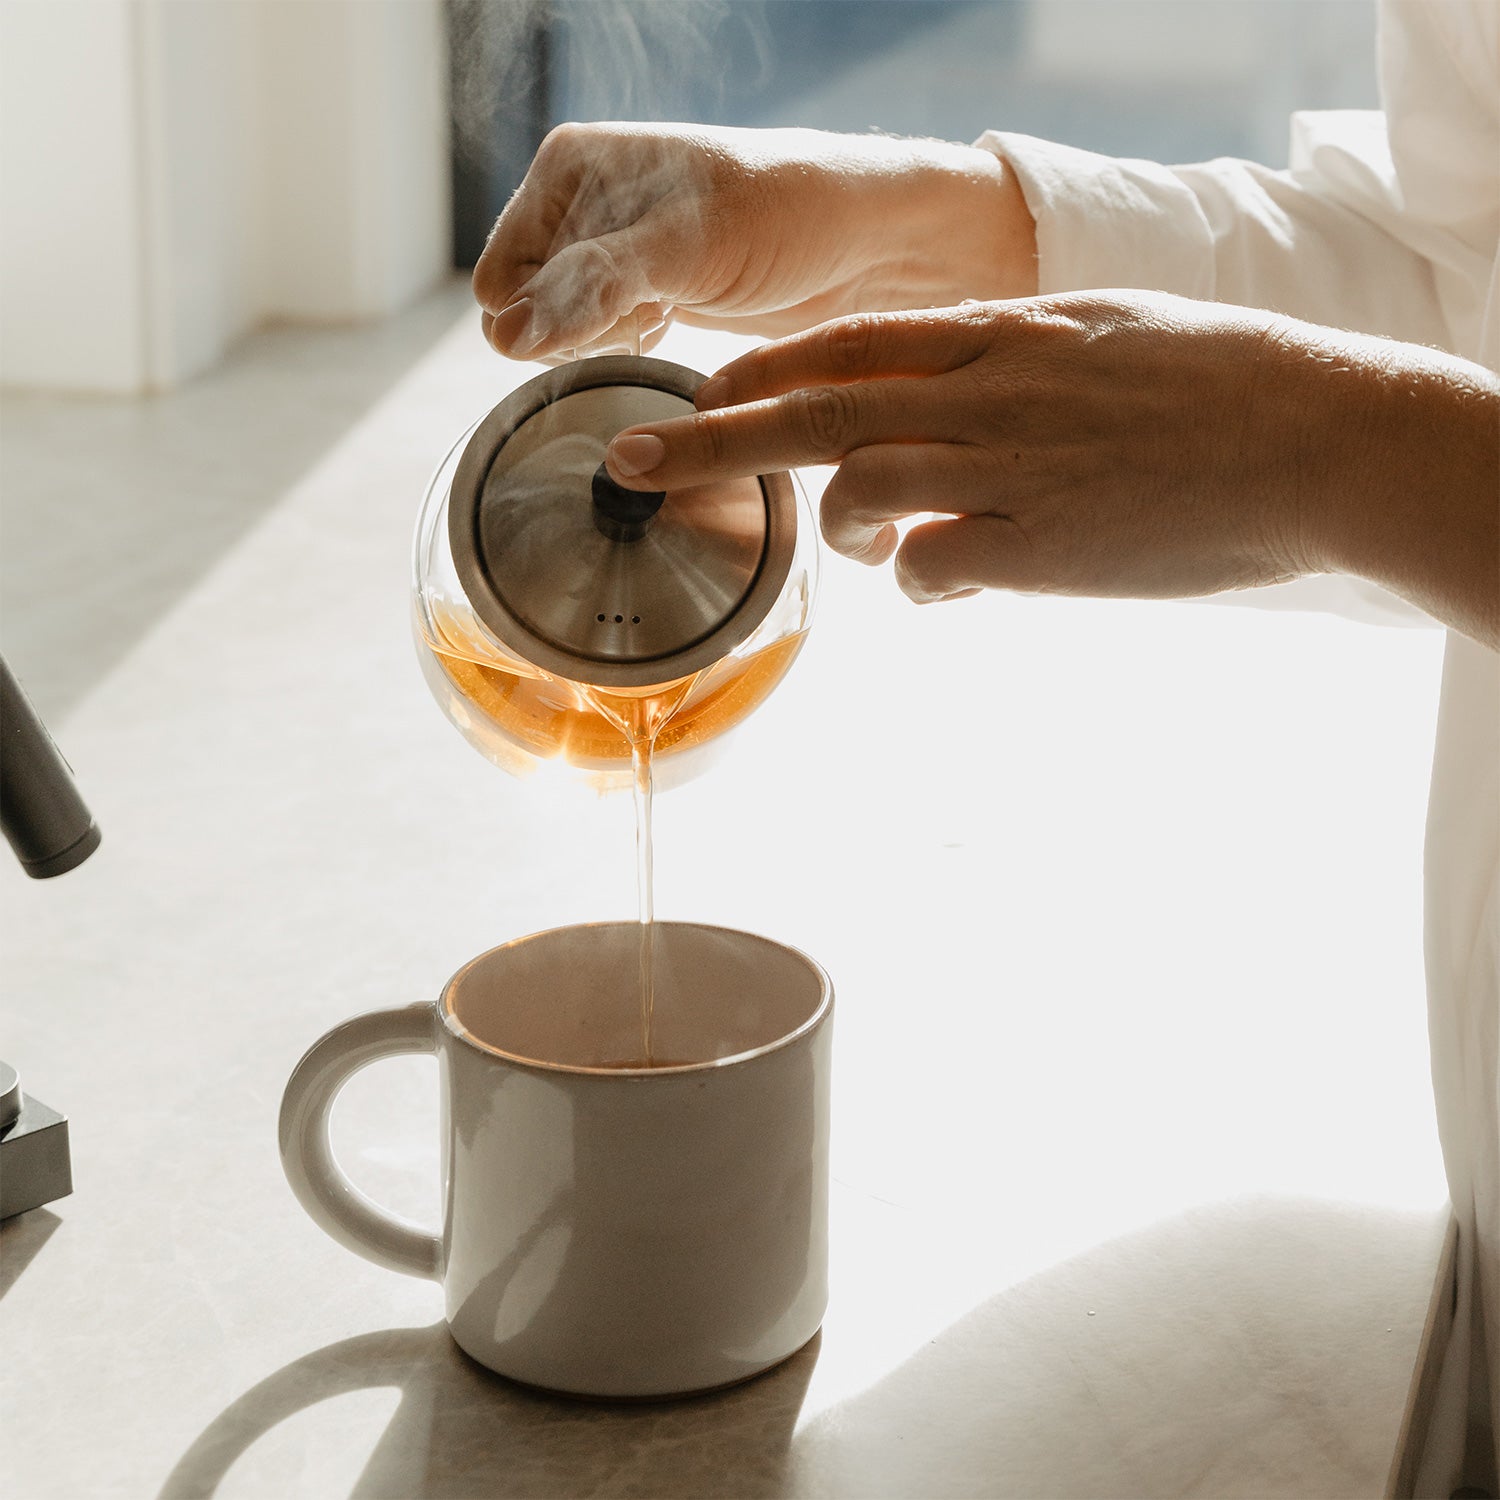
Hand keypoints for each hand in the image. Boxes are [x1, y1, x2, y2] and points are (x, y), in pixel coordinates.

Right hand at [472, 122, 1034, 360]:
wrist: (866, 241)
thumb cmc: (786, 216)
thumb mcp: (685, 248)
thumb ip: (592, 288)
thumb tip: (505, 335)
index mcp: (567, 165)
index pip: (503, 280)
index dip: (551, 315)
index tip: (625, 305)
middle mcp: (578, 201)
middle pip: (527, 312)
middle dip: (581, 329)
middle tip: (653, 309)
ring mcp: (609, 248)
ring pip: (561, 333)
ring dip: (610, 340)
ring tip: (670, 309)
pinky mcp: (642, 287)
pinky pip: (599, 339)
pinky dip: (630, 344)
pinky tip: (673, 322)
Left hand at [605, 293, 1317, 601]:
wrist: (1314, 437)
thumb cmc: (1219, 383)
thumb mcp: (1102, 333)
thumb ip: (1013, 358)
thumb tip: (950, 394)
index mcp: (1002, 335)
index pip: (849, 343)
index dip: (763, 366)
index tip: (703, 383)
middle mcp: (985, 394)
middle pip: (814, 412)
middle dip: (708, 436)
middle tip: (626, 457)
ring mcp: (1006, 469)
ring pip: (862, 491)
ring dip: (844, 527)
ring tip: (872, 546)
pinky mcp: (1036, 546)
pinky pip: (930, 570)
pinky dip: (921, 583)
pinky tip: (952, 586)